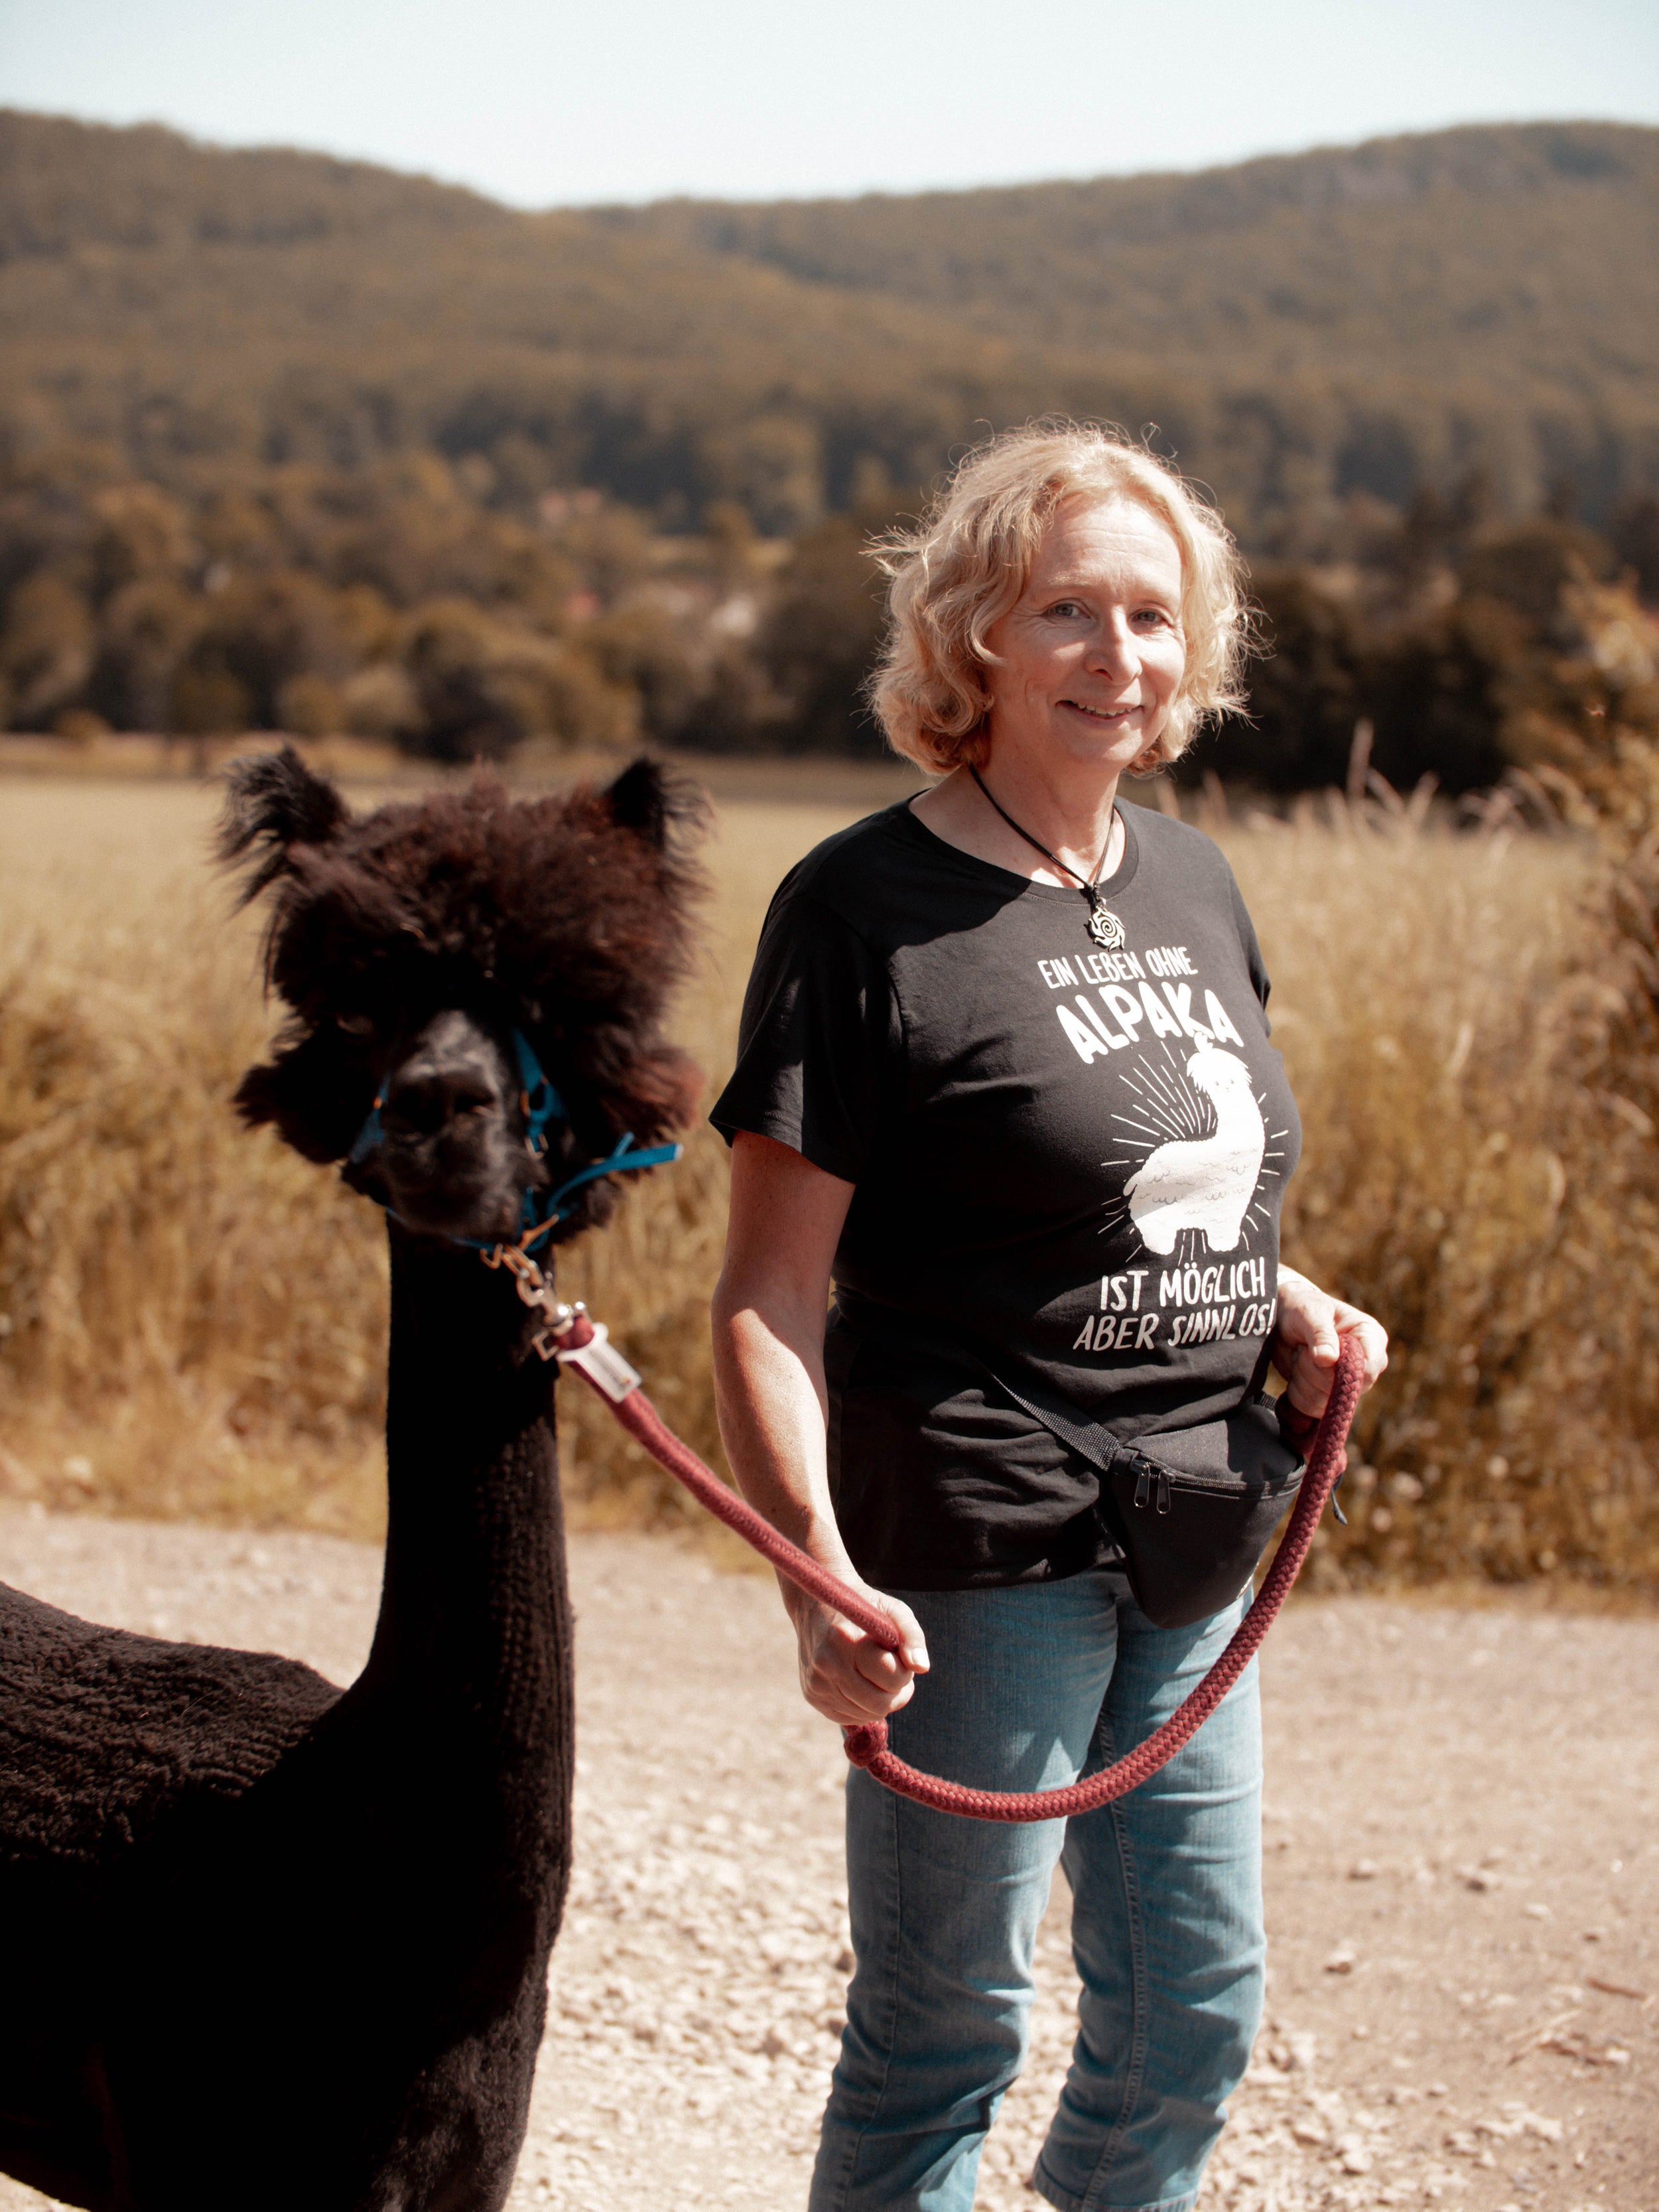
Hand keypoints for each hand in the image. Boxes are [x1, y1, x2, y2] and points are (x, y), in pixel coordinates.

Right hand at [788, 1579, 929, 1727]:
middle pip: (879, 1704)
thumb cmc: (863, 1607)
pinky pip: (849, 1718)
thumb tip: (922, 1667)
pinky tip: (861, 1684)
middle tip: (895, 1673)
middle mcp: (828, 1664)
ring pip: (865, 1715)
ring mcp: (817, 1683)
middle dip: (896, 1693)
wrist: (816, 1605)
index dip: (905, 1671)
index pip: (892, 1677)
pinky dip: (863, 1707)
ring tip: (876, 1675)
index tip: (899, 1657)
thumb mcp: (893, 1610)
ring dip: (880, 1700)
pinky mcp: (812, 1695)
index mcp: (848, 1640)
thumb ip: (912, 1637)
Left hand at [1272, 1266, 1388, 1419]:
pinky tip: (1296, 1371)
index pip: (1369, 1369)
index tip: (1316, 1354)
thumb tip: (1329, 1360)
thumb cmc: (1301, 1308)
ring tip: (1300, 1356)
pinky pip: (1314, 1409)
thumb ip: (1320, 1334)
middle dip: (1314, 1371)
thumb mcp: (1309, 1313)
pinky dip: (1297, 1392)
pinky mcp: (1330, 1397)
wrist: (1281, 1321)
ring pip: (1327, 1401)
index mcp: (1371, 1338)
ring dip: (1303, 1380)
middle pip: (1346, 1389)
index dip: (1340, 1369)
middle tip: (1303, 1349)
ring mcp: (1349, 1383)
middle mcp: (1366, 1364)